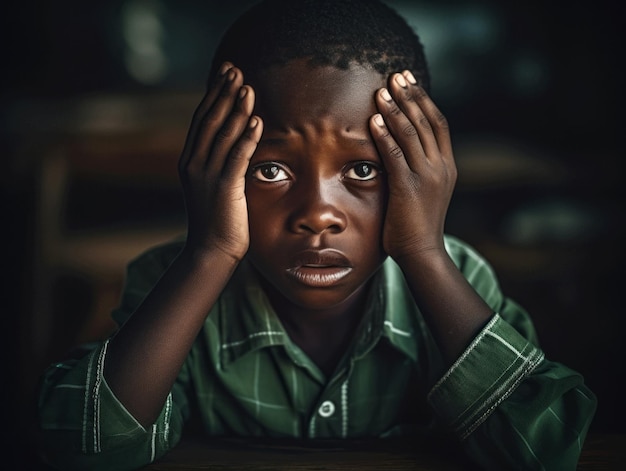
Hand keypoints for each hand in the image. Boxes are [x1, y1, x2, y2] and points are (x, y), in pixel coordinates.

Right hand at [178, 63, 262, 260]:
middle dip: (223, 93)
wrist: (210, 251)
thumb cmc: (217, 220)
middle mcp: (194, 164)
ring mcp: (207, 176)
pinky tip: (256, 120)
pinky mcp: (223, 189)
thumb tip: (236, 142)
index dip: (214, 94)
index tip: (226, 74)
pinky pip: (236, 157)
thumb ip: (220, 162)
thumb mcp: (213, 185)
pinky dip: (246, 137)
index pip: (202, 120)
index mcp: (190, 161)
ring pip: (222, 135)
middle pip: (210, 120)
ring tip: (248, 87)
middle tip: (236, 70)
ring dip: (236, 109)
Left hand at [369, 71, 456, 260]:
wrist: (422, 252)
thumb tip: (404, 149)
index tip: (410, 82)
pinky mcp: (408, 187)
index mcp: (447, 166)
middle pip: (426, 122)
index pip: (438, 124)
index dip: (424, 100)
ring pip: (411, 134)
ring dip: (395, 109)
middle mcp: (440, 167)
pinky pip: (395, 154)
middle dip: (410, 96)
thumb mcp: (427, 191)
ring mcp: (426, 177)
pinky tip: (375, 119)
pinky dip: (385, 135)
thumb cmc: (418, 224)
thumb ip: (420, 168)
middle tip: (396, 76)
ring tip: (382, 90)